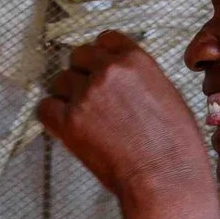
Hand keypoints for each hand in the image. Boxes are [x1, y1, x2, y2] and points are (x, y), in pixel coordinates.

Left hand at [37, 31, 210, 202]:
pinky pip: (45, 107)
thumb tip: (123, 81)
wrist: (165, 179)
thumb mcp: (167, 95)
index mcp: (135, 60)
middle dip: (83, 74)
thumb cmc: (175, 146)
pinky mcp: (68, 122)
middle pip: (78, 57)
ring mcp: (85, 95)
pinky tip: (67, 128)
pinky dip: (53, 117)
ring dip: (68, 96)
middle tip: (92, 97)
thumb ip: (139, 79)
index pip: (105, 39)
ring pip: (59, 81)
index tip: (100, 68)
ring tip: (85, 118)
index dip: (101, 55)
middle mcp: (108, 71)